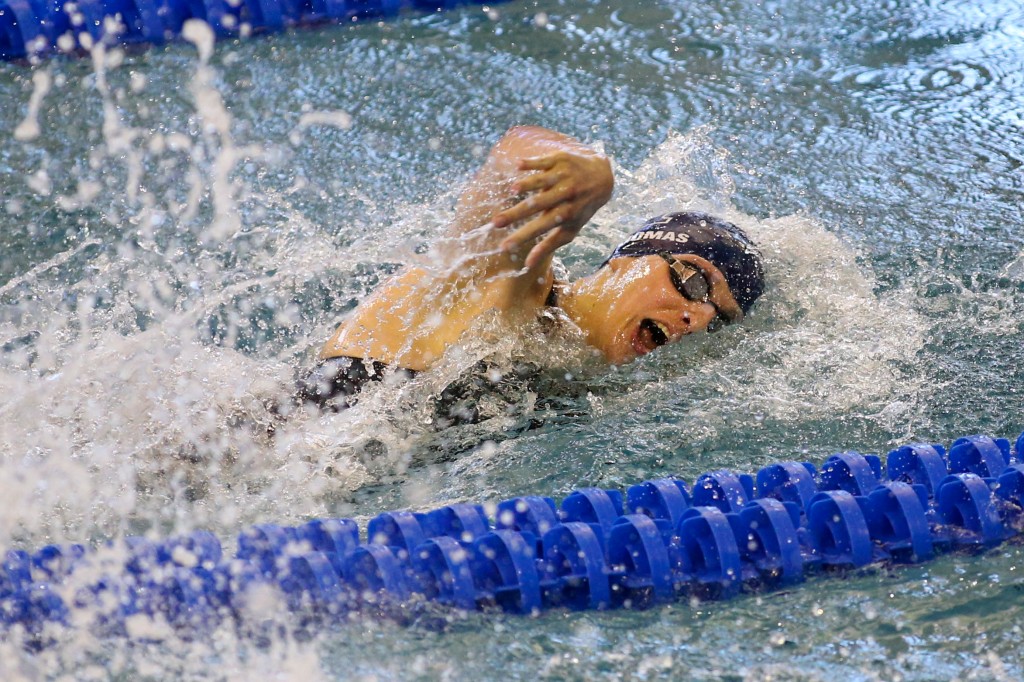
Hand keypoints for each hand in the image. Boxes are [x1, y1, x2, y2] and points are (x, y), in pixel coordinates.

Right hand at [492, 147, 612, 268]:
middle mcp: (566, 194)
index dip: (523, 236)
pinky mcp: (561, 159)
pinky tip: (518, 165)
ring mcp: (564, 175)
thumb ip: (548, 246)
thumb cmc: (579, 208)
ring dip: (528, 184)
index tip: (504, 246)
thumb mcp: (569, 229)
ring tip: (512, 190)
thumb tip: (527, 265)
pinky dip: (532, 162)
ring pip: (543, 180)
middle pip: (538, 204)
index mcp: (567, 213)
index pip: (541, 227)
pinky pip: (544, 161)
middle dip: (516, 214)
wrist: (602, 178)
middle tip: (495, 222)